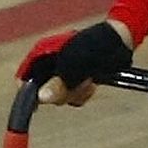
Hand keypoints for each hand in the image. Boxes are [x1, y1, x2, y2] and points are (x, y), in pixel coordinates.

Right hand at [16, 21, 133, 104]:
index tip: (35, 108)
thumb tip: (41, 99)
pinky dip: (83, 94)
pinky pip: (73, 96)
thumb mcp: (77, 65)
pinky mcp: (77, 78)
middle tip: (79, 85)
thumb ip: (60, 82)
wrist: (122, 40)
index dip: (27, 92)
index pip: (25, 76)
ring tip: (89, 80)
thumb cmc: (98, 46)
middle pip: (42, 90)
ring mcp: (63, 71)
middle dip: (61, 93)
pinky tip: (93, 83)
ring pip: (60, 95)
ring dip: (75, 93)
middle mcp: (50, 63)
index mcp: (42, 53)